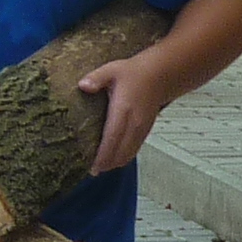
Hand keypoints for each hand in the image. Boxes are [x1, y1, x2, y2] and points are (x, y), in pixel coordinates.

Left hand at [77, 50, 171, 173]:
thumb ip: (96, 78)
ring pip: (128, 154)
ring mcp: (141, 129)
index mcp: (123, 110)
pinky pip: (133, 150)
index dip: (103, 155)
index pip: (112, 138)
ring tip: (99, 167)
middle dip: (106, 164)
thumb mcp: (111, 70)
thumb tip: (83, 85)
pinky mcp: (144, 132)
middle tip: (91, 170)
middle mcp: (134, 123)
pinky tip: (112, 159)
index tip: (92, 166)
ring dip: (114, 163)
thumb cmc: (134, 74)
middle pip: (120, 152)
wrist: (159, 76)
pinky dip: (122, 158)